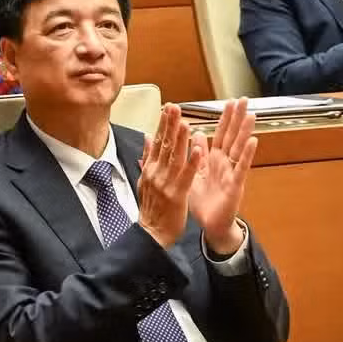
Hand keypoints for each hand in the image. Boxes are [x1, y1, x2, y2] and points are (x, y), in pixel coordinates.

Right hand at [136, 105, 202, 248]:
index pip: (157, 141)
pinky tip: (197, 149)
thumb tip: (146, 136)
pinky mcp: (177, 194)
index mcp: (151, 168)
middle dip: (170, 125)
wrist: (152, 234)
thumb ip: (148, 157)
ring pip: (175, 157)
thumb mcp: (145, 180)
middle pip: (164, 145)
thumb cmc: (152, 208)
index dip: (163, 124)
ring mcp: (166, 183)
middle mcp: (157, 173)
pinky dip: (191, 162)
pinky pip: (186, 176)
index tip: (168, 108)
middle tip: (175, 108)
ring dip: (180, 139)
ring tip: (185, 122)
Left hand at [189, 100, 256, 253]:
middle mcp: (224, 163)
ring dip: (244, 131)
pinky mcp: (235, 185)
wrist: (210, 225)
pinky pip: (241, 167)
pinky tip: (253, 141)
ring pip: (238, 148)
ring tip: (250, 114)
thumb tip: (196, 133)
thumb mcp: (195, 174)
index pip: (219, 134)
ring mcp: (231, 173)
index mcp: (213, 160)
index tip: (229, 102)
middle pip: (231, 136)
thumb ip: (197, 154)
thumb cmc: (203, 202)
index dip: (224, 119)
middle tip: (243, 100)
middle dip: (236, 118)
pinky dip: (247, 154)